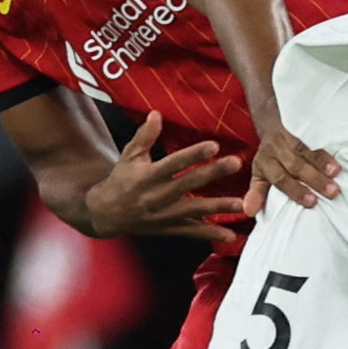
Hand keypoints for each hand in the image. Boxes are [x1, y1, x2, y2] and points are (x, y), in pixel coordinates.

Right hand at [81, 113, 248, 242]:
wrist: (106, 214)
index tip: (214, 145)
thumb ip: (144, 136)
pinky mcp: (169, 229)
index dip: (193, 154)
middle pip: (189, 183)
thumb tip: (156, 113)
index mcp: (148, 175)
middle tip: (236, 163)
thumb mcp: (128, 156)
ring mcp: (164, 215)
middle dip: (213, 173)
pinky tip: (230, 235)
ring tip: (241, 203)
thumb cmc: (121, 180)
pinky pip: (192, 232)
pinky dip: (211, 234)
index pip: (174, 163)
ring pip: (194, 210)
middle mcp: (157, 196)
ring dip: (218, 207)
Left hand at [251, 116, 338, 210]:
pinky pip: (314, 134)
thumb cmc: (271, 158)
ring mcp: (290, 135)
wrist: (272, 121)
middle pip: (295, 164)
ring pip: (307, 149)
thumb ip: (257, 193)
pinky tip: (340, 151)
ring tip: (337, 172)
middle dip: (314, 178)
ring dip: (323, 160)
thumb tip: (248, 211)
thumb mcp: (260, 175)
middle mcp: (276, 148)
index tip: (311, 202)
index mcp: (265, 163)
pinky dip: (327, 144)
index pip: (279, 177)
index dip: (295, 189)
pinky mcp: (301, 126)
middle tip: (332, 191)